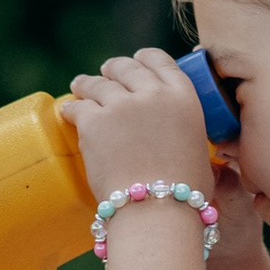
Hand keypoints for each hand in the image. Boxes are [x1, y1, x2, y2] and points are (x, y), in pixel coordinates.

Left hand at [60, 48, 214, 208]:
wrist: (156, 210)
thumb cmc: (184, 193)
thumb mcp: (200, 149)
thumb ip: (186, 129)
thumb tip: (180, 138)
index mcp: (182, 96)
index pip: (159, 60)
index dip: (144, 59)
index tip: (136, 61)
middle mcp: (151, 93)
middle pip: (125, 67)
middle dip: (113, 69)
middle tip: (106, 74)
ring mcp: (120, 105)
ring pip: (97, 83)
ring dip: (88, 84)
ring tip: (80, 86)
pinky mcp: (93, 122)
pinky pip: (77, 107)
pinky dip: (73, 109)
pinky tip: (69, 112)